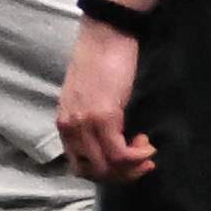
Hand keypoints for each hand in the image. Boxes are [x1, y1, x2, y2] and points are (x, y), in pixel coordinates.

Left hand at [60, 15, 149, 184]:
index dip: (106, 172)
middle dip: (121, 175)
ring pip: (106, 168)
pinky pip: (119, 154)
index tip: (126, 163)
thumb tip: (110, 142)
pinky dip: (137, 156)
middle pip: (93, 172)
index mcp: (64, 124)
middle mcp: (70, 128)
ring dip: (131, 168)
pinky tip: (146, 144)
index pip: (78, 166)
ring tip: (146, 152)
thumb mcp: (89, 98)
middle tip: (142, 162)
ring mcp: (85, 124)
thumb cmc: (101, 61)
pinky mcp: (104, 117)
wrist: (105, 35)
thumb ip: (91, 121)